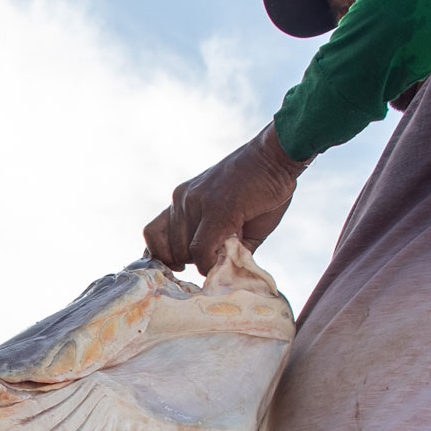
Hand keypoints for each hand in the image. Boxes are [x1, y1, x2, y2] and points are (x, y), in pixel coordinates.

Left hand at [143, 124, 309, 273]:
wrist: (277, 156)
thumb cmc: (261, 187)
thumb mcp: (233, 218)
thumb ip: (222, 244)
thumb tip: (220, 273)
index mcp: (181, 199)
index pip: (153, 235)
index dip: (164, 256)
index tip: (180, 267)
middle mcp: (181, 200)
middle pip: (170, 250)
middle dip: (191, 261)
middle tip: (217, 255)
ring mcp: (196, 203)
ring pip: (184, 252)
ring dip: (204, 262)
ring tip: (228, 250)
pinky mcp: (216, 210)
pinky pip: (201, 249)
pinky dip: (210, 263)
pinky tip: (225, 259)